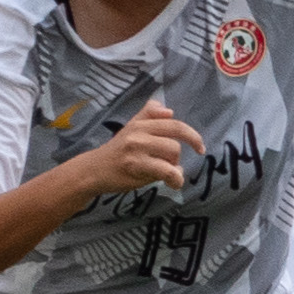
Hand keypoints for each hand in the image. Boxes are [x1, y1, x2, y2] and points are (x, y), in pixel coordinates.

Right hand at [73, 100, 203, 195]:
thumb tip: (169, 110)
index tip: (200, 148)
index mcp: (141, 123)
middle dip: (176, 157)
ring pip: (172, 156)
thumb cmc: (117, 151)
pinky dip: (175, 179)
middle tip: (170, 165)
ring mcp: (137, 149)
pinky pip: (166, 171)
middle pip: (175, 143)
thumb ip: (149, 115)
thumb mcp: (131, 128)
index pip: (174, 124)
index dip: (192, 136)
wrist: (93, 169)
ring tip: (162, 173)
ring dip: (174, 168)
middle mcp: (139, 133)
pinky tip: (174, 183)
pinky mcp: (135, 166)